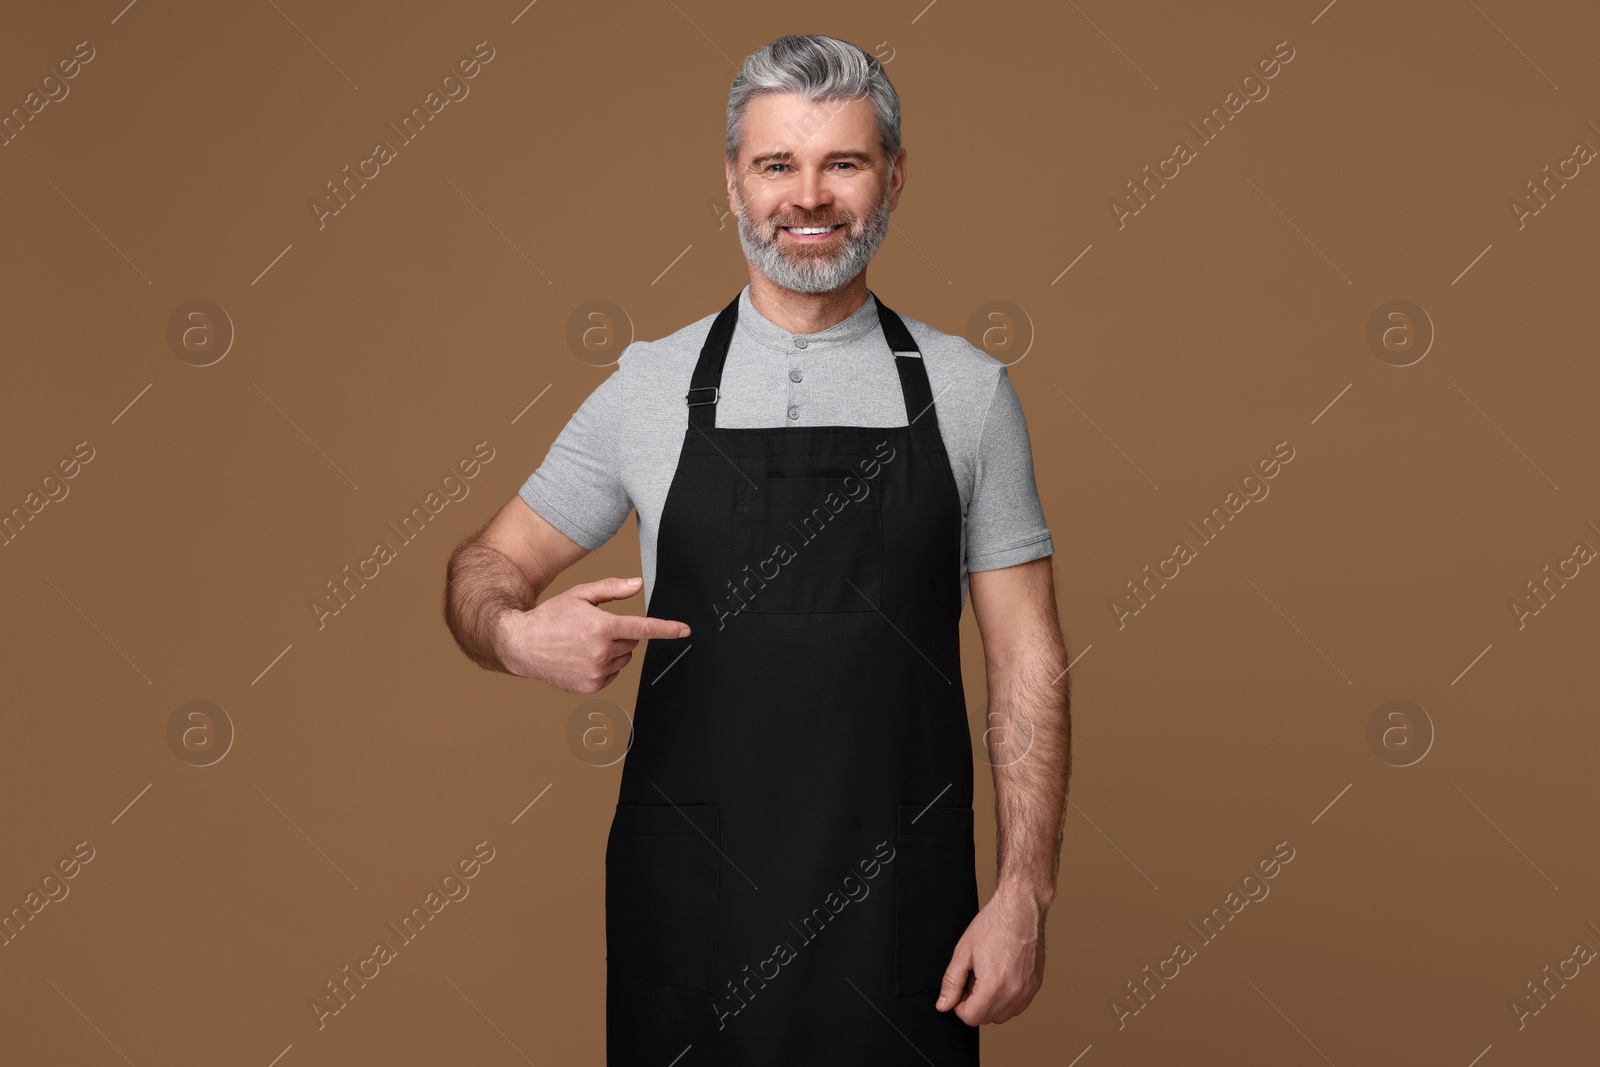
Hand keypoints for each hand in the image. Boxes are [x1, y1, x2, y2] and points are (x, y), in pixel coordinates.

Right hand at [494, 576, 688, 692]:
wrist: (522, 643)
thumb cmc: (550, 617)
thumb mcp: (580, 595)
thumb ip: (611, 589)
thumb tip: (637, 585)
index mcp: (601, 627)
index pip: (643, 628)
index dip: (667, 629)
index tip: (684, 630)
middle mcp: (601, 652)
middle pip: (631, 642)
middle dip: (619, 633)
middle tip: (594, 628)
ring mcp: (596, 672)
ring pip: (623, 658)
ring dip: (613, 650)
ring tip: (585, 644)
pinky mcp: (590, 686)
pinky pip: (613, 673)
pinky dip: (605, 666)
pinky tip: (583, 658)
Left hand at [935, 883, 1047, 1024]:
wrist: (1021, 909)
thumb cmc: (994, 924)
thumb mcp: (963, 951)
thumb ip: (951, 982)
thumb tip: (943, 1004)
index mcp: (993, 986)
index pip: (971, 1017)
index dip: (959, 1005)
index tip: (960, 987)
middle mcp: (1013, 992)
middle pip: (987, 1018)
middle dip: (975, 1004)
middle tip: (973, 978)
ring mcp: (1027, 990)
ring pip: (1004, 1015)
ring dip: (991, 1003)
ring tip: (988, 975)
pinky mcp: (1036, 985)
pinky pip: (1018, 1005)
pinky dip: (1007, 998)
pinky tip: (1001, 976)